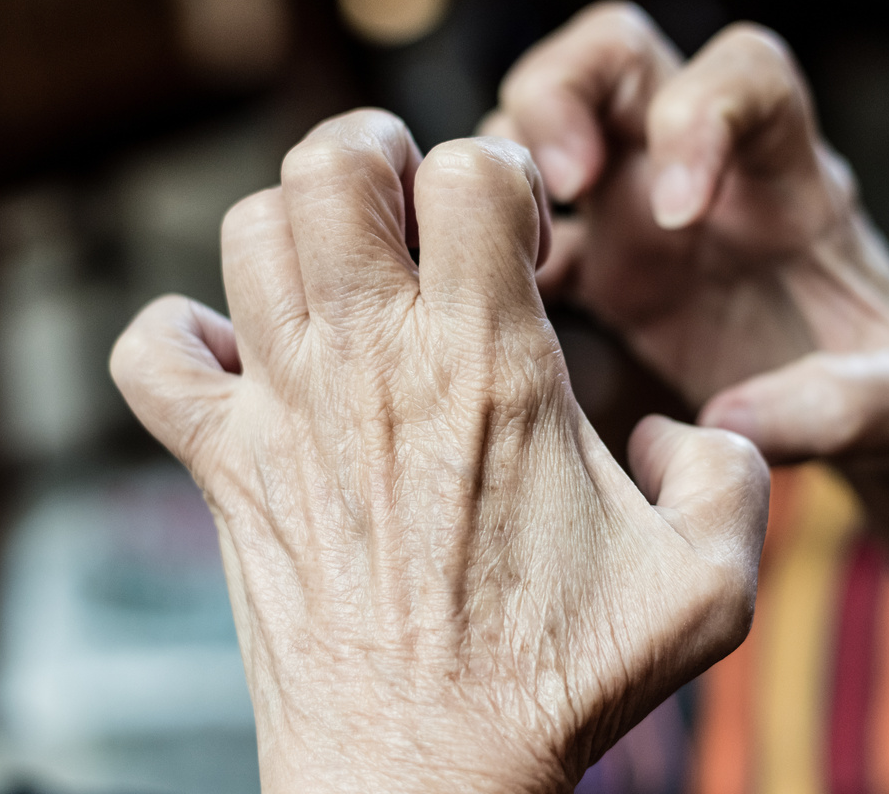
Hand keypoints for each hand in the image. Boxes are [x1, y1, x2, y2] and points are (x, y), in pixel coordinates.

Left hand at [110, 109, 767, 792]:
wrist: (427, 777)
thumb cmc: (563, 680)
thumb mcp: (709, 583)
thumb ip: (734, 472)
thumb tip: (677, 429)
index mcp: (494, 362)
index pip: (472, 169)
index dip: (503, 175)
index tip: (519, 237)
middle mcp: (377, 361)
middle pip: (333, 165)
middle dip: (379, 157)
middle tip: (414, 207)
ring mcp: (286, 408)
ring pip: (250, 232)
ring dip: (297, 228)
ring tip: (347, 271)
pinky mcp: (226, 468)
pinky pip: (153, 355)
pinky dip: (181, 336)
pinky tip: (241, 359)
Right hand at [486, 2, 888, 467]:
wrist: (867, 413)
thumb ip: (838, 407)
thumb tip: (728, 421)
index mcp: (791, 180)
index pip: (746, 75)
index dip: (700, 113)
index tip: (681, 214)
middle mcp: (708, 172)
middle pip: (615, 58)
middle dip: (564, 94)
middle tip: (557, 188)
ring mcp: (643, 213)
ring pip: (546, 125)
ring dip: (501, 165)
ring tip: (491, 252)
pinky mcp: (606, 270)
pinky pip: (521, 229)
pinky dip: (479, 247)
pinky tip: (462, 299)